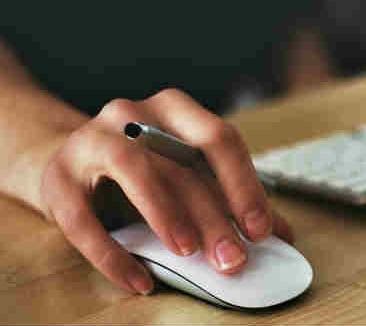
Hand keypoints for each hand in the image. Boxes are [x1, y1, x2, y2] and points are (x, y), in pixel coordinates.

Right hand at [40, 88, 292, 294]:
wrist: (68, 162)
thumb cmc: (142, 169)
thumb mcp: (187, 174)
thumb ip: (230, 199)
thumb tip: (282, 235)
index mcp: (174, 109)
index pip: (219, 139)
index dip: (243, 185)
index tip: (261, 229)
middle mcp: (133, 114)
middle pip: (181, 163)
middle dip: (213, 215)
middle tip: (233, 258)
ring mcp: (91, 140)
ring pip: (134, 171)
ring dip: (166, 214)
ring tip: (189, 253)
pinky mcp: (58, 178)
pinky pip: (84, 220)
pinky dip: (113, 254)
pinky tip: (139, 280)